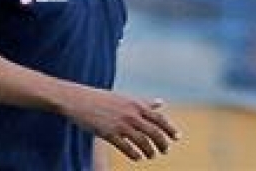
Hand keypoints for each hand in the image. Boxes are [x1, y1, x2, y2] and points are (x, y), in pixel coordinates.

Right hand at [62, 87, 179, 160]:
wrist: (78, 99)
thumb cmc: (102, 99)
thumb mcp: (125, 98)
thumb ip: (144, 102)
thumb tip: (161, 102)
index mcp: (136, 104)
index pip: (159, 118)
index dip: (170, 129)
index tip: (177, 138)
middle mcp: (131, 114)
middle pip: (154, 132)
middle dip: (162, 143)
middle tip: (165, 151)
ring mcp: (120, 124)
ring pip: (142, 142)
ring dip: (150, 151)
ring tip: (151, 156)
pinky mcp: (108, 133)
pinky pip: (126, 148)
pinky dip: (135, 155)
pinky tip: (138, 158)